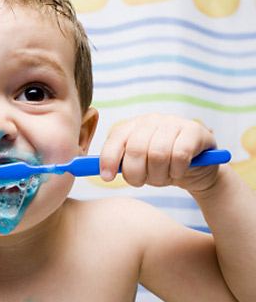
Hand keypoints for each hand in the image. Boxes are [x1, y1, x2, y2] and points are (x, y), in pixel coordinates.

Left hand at [99, 114, 217, 190]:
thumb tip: (104, 174)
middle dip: (136, 173)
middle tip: (144, 182)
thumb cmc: (161, 168)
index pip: (115, 138)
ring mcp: (173, 122)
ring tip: (163, 177)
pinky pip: (179, 156)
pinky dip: (177, 171)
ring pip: (158, 154)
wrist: (197, 170)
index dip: (108, 159)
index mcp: (133, 126)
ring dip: (159, 175)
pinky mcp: (194, 131)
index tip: (107, 178)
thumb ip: (121, 164)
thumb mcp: (138, 166)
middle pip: (136, 149)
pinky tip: (178, 172)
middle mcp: (151, 120)